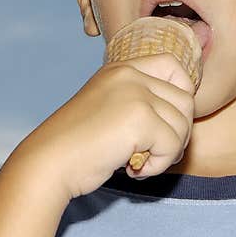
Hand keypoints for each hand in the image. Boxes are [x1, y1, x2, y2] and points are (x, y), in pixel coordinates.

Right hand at [18, 52, 195, 200]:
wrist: (50, 162)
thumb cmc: (78, 145)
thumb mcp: (109, 109)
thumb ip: (140, 102)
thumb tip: (184, 116)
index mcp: (122, 69)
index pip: (174, 66)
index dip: (181, 95)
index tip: (166, 123)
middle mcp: (130, 75)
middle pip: (185, 100)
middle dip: (177, 133)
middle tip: (152, 153)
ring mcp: (136, 94)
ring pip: (182, 125)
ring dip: (167, 152)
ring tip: (139, 162)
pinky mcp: (140, 119)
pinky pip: (172, 145)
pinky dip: (157, 165)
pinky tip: (133, 169)